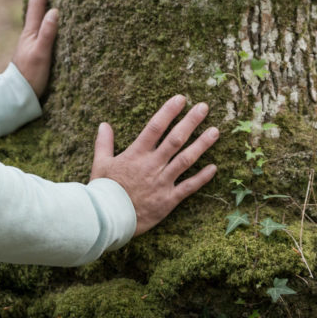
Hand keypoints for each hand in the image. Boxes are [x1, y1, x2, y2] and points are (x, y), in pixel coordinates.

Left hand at [12, 0, 58, 96]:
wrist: (17, 94)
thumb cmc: (31, 76)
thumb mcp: (42, 54)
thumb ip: (48, 33)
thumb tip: (55, 10)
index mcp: (32, 31)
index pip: (39, 3)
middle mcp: (30, 31)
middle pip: (36, 3)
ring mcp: (31, 39)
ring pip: (37, 11)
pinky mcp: (34, 46)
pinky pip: (40, 21)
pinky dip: (44, 10)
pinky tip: (47, 12)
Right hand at [90, 95, 218, 235]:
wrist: (108, 218)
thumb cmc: (104, 191)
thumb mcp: (100, 164)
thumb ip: (104, 143)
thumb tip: (104, 125)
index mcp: (136, 154)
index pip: (155, 127)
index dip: (168, 111)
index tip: (181, 99)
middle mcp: (152, 165)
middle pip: (175, 139)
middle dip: (191, 121)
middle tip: (204, 107)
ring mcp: (162, 182)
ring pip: (186, 159)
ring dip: (202, 145)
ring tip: (215, 131)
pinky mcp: (168, 200)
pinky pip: (188, 187)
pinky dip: (202, 178)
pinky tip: (214, 168)